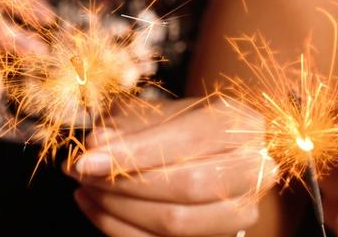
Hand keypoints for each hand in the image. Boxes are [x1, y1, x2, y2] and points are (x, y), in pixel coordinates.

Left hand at [67, 97, 274, 236]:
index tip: (86, 159)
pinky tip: (95, 207)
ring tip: (85, 189)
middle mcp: (255, 168)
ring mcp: (242, 210)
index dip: (135, 152)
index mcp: (241, 123)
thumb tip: (97, 144)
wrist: (209, 153)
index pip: (189, 140)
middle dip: (125, 183)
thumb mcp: (153, 112)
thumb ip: (127, 125)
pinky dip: (120, 228)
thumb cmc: (177, 126)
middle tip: (82, 174)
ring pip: (178, 223)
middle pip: (189, 186)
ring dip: (119, 210)